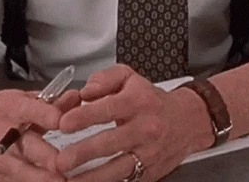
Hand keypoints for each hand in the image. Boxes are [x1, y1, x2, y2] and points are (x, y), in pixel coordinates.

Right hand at [0, 88, 80, 181]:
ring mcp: (0, 158)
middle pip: (29, 147)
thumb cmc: (3, 109)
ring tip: (65, 181)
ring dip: (45, 178)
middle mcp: (4, 133)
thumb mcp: (25, 97)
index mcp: (12, 109)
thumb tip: (78, 98)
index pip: (31, 111)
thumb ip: (53, 101)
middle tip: (69, 164)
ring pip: (23, 172)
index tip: (65, 122)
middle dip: (50, 158)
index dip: (49, 116)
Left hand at [56, 65, 213, 181]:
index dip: (84, 116)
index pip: (108, 108)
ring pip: (118, 168)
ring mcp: (148, 153)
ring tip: (69, 180)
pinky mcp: (149, 172)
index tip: (64, 123)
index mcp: (137, 102)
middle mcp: (144, 128)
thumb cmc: (151, 99)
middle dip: (83, 152)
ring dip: (92, 177)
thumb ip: (105, 79)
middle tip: (61, 160)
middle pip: (111, 142)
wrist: (187, 121)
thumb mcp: (129, 77)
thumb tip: (86, 92)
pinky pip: (126, 180)